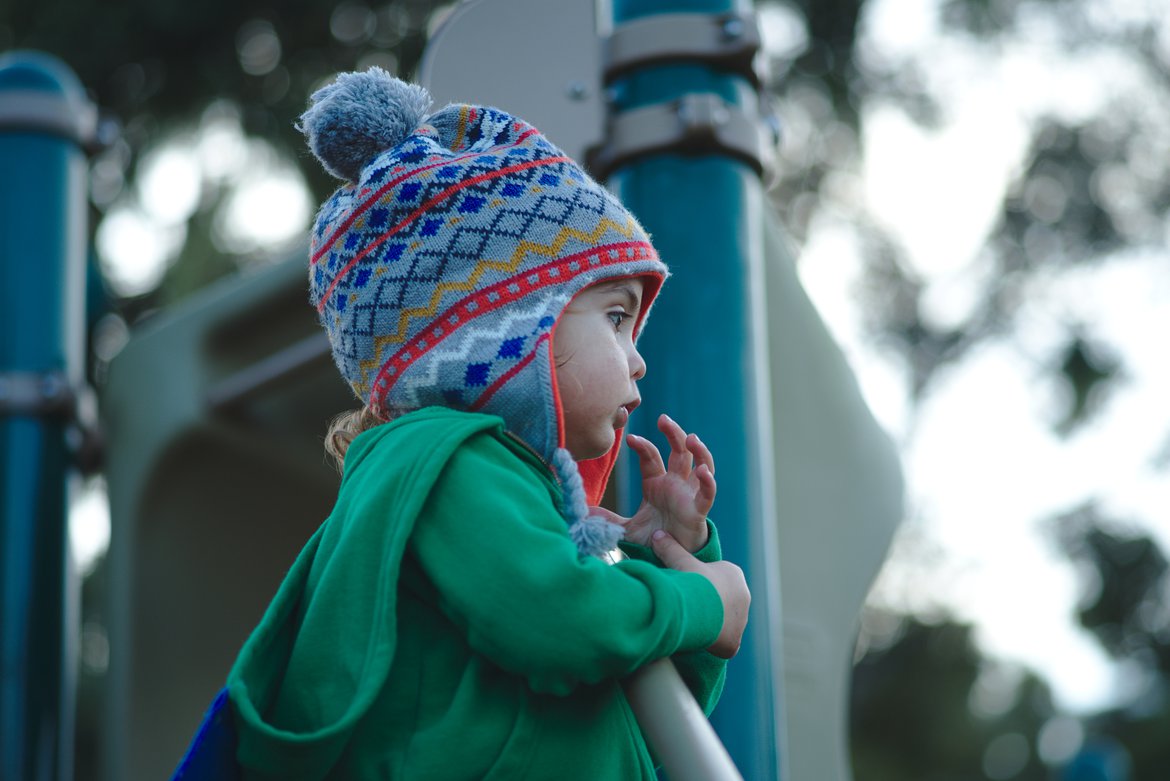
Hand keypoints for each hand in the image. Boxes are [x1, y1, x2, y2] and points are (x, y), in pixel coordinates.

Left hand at [591, 414, 715, 552]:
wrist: (669, 560)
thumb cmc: (653, 538)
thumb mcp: (625, 528)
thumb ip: (607, 519)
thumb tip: (583, 513)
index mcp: (656, 483)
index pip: (650, 457)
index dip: (642, 446)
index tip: (629, 439)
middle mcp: (675, 483)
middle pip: (679, 451)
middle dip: (673, 433)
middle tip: (664, 419)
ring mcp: (688, 494)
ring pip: (700, 465)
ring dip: (698, 451)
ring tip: (691, 438)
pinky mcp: (698, 510)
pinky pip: (707, 493)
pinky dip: (708, 482)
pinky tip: (703, 471)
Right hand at [651, 531, 748, 658]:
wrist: (700, 608)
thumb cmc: (694, 581)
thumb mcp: (680, 561)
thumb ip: (670, 549)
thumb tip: (657, 534)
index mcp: (734, 575)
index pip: (718, 581)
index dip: (700, 585)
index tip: (687, 590)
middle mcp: (744, 597)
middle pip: (721, 602)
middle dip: (707, 605)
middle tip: (687, 608)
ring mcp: (741, 621)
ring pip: (723, 623)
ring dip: (710, 624)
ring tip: (689, 623)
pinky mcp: (734, 641)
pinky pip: (722, 643)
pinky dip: (711, 643)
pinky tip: (697, 640)